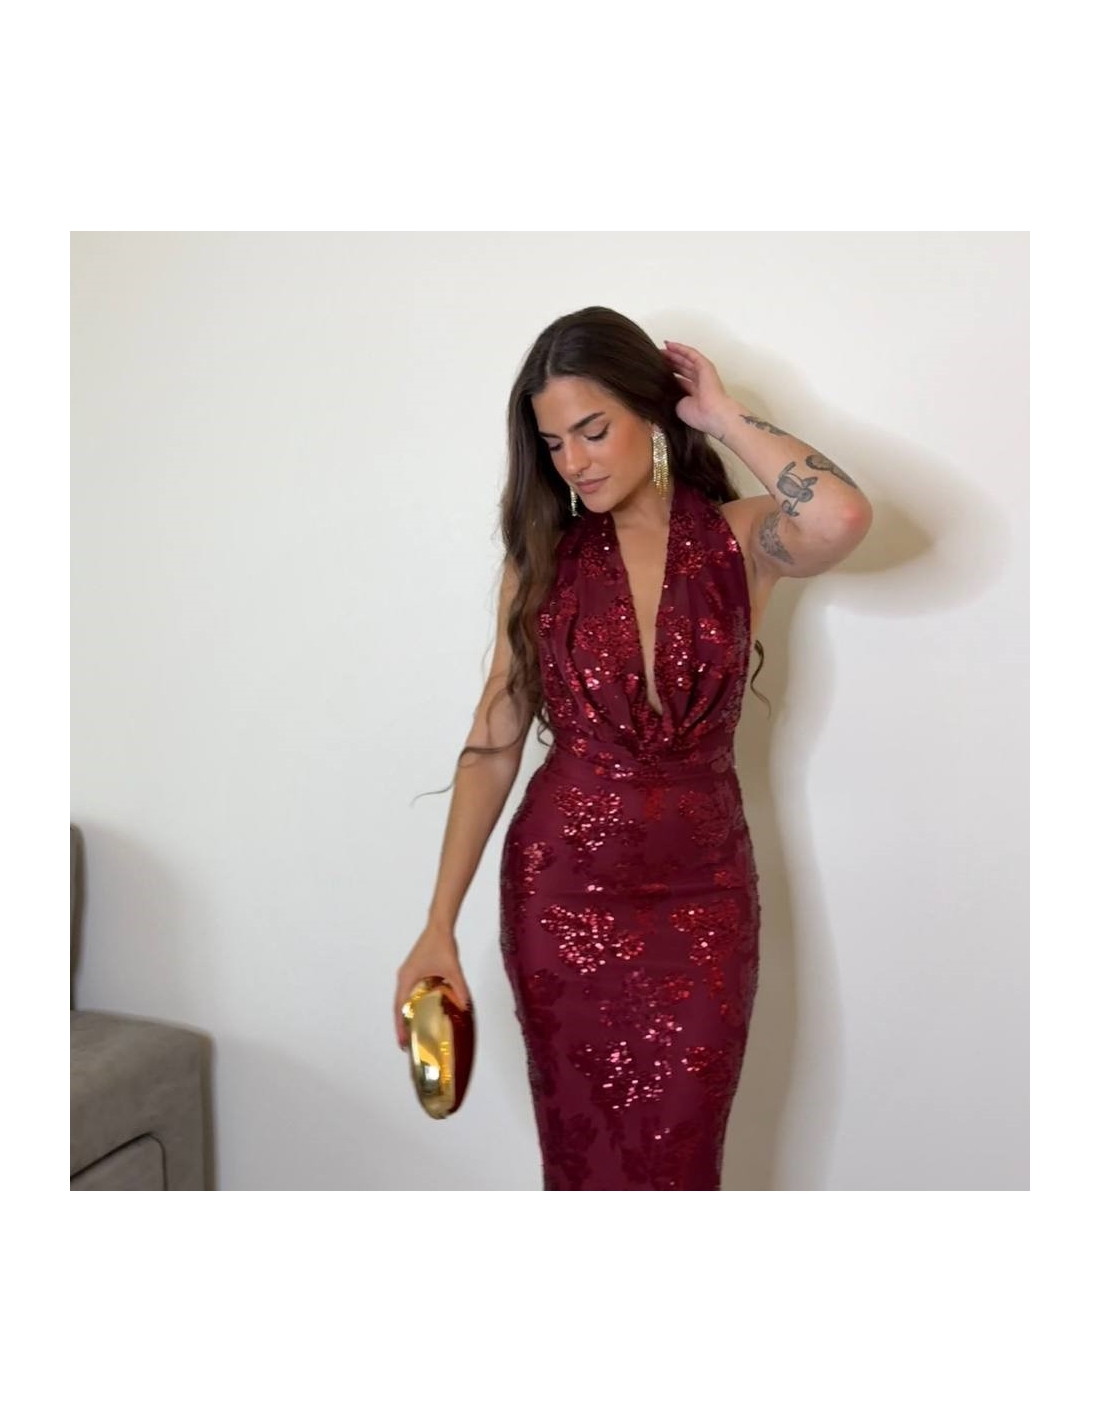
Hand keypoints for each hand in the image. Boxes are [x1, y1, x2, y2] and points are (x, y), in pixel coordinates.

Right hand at [394, 924, 470, 1050]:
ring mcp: (407, 974)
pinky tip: (421, 1012)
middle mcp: (403, 977)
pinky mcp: (413, 971)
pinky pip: (408, 992)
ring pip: (402, 999)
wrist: (439, 926)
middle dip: (401, 1024)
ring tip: (412, 1031)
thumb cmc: (441, 945)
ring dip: (405, 1015)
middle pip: (398, 1006)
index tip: (402, 1042)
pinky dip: (411, 1004)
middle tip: (406, 1043)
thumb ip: (459, 986)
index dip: (399, 1026)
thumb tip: (466, 1005)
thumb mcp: (452, 968)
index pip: (399, 1007)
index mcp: (407, 978)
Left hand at [663, 340, 733, 439]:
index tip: (654, 370)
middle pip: (681, 368)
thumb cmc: (696, 415)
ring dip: (673, 353)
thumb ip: (670, 396)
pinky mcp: (705, 365)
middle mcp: (698, 382)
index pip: (679, 380)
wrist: (711, 413)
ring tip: (659, 349)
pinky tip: (669, 345)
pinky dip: (680, 348)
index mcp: (693, 394)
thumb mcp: (677, 405)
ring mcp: (703, 373)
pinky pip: (691, 354)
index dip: (667, 374)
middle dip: (668, 362)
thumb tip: (658, 390)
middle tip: (654, 357)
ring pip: (685, 360)